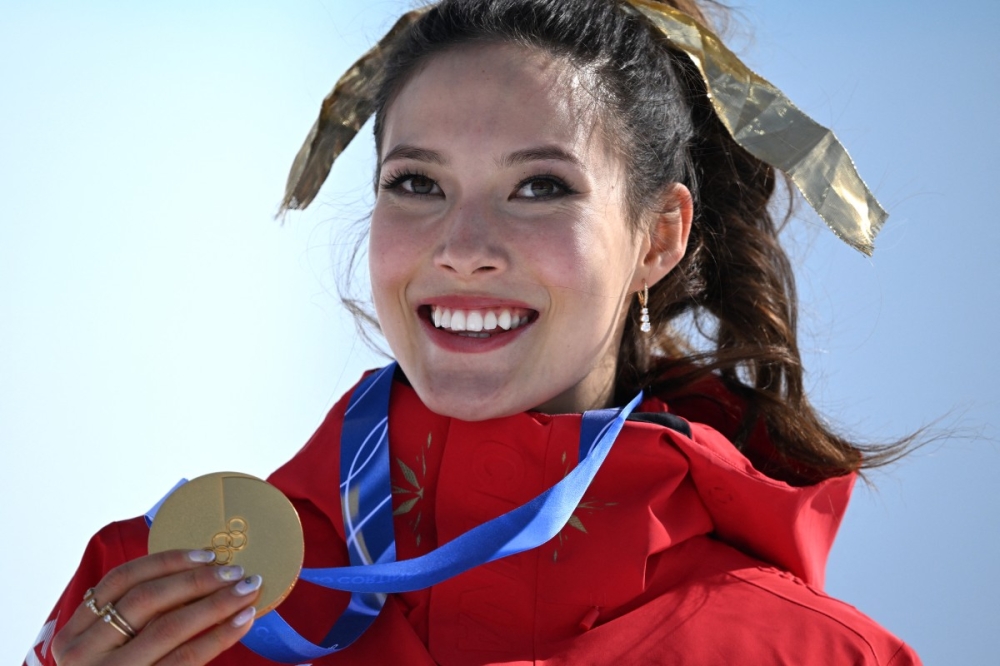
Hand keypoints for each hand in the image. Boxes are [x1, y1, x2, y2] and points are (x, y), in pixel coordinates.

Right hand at [51, 549, 260, 664]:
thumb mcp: (113, 647)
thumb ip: (139, 617)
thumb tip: (201, 572)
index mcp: (74, 634)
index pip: (120, 580)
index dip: (166, 561)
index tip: (207, 554)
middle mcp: (84, 655)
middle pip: (146, 599)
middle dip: (197, 580)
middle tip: (236, 571)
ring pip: (168, 627)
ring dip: (215, 603)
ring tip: (248, 591)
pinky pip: (185, 659)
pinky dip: (219, 636)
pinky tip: (243, 621)